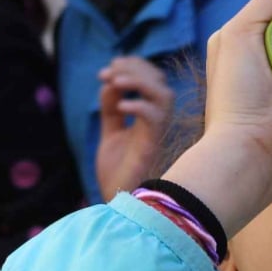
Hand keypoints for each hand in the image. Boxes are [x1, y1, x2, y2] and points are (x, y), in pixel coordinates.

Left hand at [96, 56, 174, 202]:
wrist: (116, 203)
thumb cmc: (118, 173)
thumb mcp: (111, 134)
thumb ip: (110, 109)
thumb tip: (109, 83)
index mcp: (149, 118)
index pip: (152, 81)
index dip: (133, 67)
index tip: (108, 69)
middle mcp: (158, 124)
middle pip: (159, 82)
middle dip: (134, 69)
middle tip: (108, 73)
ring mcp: (157, 134)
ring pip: (164, 95)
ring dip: (140, 81)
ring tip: (116, 81)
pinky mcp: (152, 147)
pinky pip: (155, 118)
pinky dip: (139, 105)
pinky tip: (120, 108)